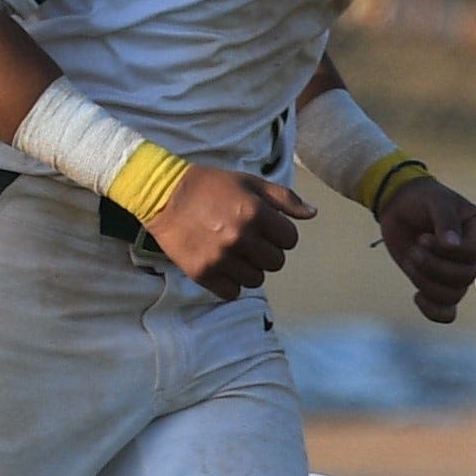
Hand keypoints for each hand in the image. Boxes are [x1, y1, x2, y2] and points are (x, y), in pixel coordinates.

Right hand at [145, 164, 306, 298]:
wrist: (162, 194)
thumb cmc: (209, 185)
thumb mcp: (249, 182)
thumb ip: (283, 198)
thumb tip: (313, 213)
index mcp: (255, 213)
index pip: (290, 240)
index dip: (281, 234)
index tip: (266, 229)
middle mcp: (241, 238)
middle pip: (276, 263)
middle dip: (267, 252)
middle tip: (249, 241)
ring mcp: (221, 258)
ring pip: (256, 280)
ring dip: (249, 268)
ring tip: (234, 253)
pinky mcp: (203, 273)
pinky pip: (232, 292)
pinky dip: (229, 283)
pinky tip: (221, 266)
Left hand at [373, 175, 475, 321]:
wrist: (400, 206)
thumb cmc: (422, 199)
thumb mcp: (435, 201)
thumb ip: (445, 220)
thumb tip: (453, 246)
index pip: (474, 254)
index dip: (446, 252)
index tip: (425, 237)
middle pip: (464, 277)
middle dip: (432, 266)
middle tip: (414, 248)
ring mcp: (460, 272)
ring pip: (453, 294)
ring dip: (425, 281)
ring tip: (411, 259)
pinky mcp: (441, 284)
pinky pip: (446, 312)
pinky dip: (432, 310)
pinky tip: (416, 296)